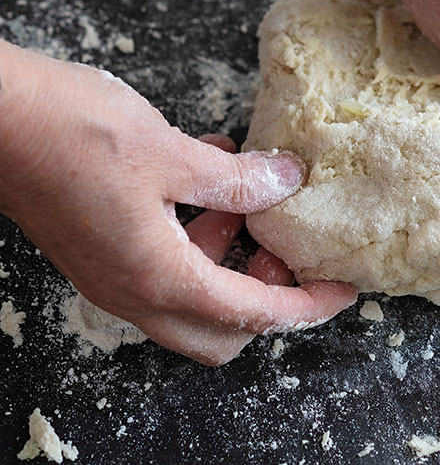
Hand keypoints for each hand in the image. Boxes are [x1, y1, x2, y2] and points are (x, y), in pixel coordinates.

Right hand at [0, 44, 355, 363]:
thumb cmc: (72, 132)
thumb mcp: (171, 152)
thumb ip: (236, 179)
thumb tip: (285, 182)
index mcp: (157, 277)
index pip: (253, 315)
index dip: (306, 305)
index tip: (341, 288)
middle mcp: (132, 292)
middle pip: (219, 331)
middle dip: (263, 298)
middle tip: (283, 249)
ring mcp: (110, 276)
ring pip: (189, 300)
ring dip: (227, 261)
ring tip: (245, 204)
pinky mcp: (97, 252)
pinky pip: (160, 266)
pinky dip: (193, 238)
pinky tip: (204, 183)